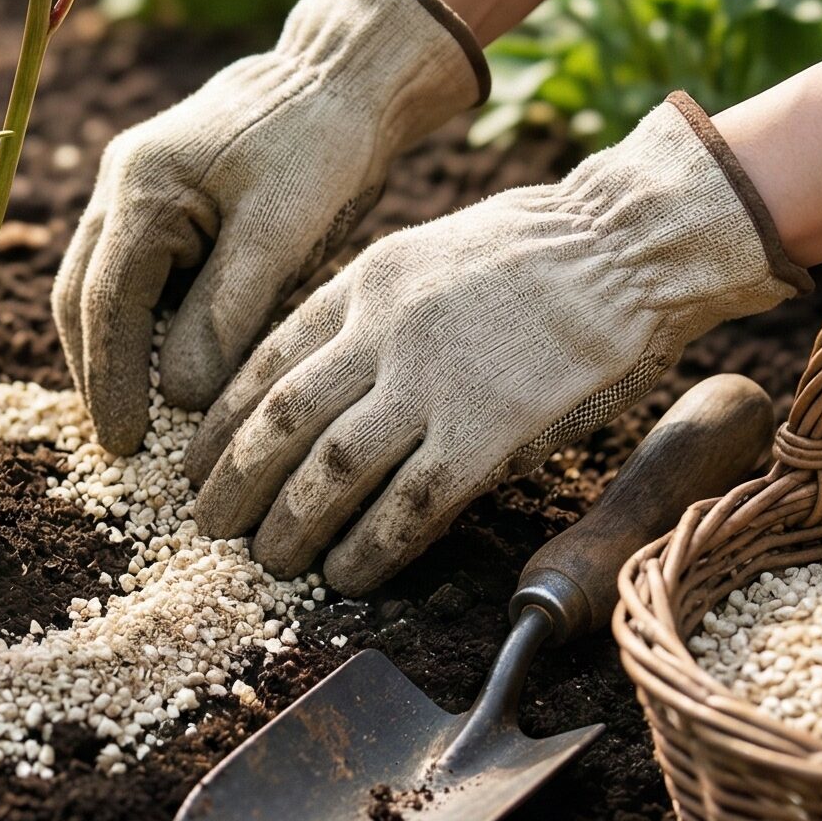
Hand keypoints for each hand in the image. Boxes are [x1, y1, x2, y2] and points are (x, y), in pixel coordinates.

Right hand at [53, 0, 486, 453]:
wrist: (344, 77)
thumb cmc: (322, 145)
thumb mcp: (282, 230)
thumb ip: (227, 311)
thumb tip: (179, 396)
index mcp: (142, 186)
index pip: (105, 304)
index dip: (112, 381)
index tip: (127, 446)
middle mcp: (122, 185)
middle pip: (82, 298)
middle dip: (99, 374)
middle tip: (125, 445)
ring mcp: (134, 188)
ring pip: (100, 288)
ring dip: (116, 352)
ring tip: (143, 419)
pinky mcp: (161, 198)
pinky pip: (134, 274)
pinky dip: (144, 325)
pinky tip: (172, 368)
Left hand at [185, 96, 805, 592]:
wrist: (626, 245)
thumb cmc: (535, 250)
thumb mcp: (424, 253)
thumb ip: (370, 311)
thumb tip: (321, 373)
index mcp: (362, 283)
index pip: (262, 362)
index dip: (221, 422)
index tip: (195, 459)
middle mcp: (382, 332)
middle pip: (279, 421)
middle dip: (234, 482)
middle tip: (209, 525)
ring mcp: (433, 382)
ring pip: (331, 469)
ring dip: (292, 525)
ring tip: (271, 562)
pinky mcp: (489, 430)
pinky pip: (410, 504)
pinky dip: (370, 547)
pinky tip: (347, 576)